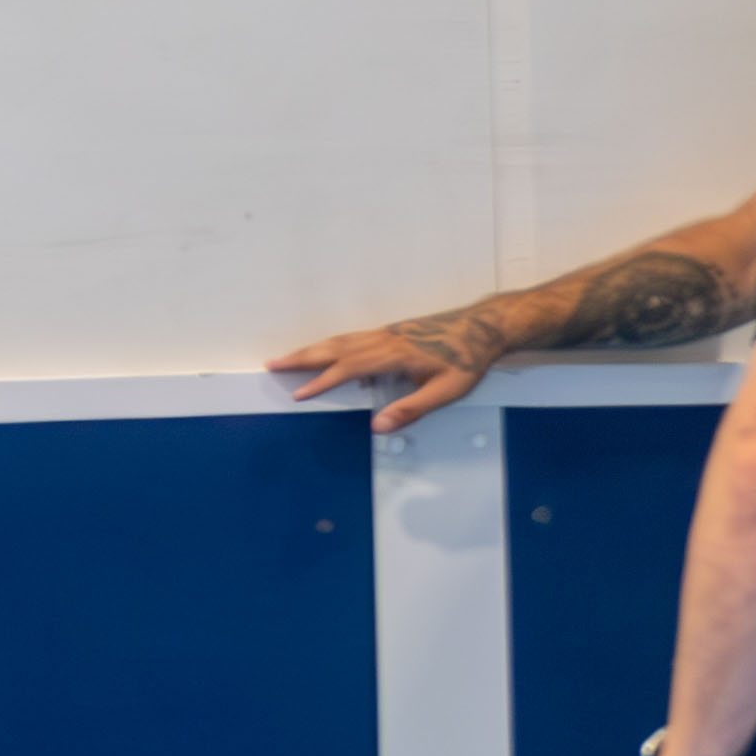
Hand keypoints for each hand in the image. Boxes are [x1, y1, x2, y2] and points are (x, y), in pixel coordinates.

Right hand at [275, 309, 509, 429]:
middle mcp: (384, 339)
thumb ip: (412, 409)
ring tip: (288, 357)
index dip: (321, 382)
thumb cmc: (468, 360)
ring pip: (341, 340)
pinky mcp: (392, 332)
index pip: (348, 369)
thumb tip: (378, 427)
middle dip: (301, 358)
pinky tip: (328, 352)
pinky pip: (353, 337)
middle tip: (271, 364)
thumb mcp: (446, 391)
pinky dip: (332, 344)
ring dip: (312, 349)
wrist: (483, 328)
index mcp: (393, 354)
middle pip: (334, 348)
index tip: (298, 393)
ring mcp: (386, 333)